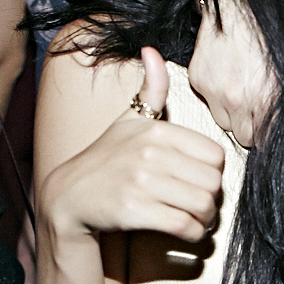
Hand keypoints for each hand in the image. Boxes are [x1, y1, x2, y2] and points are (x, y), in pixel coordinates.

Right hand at [40, 47, 225, 246]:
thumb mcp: (127, 119)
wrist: (68, 197)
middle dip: (213, 198)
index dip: (214, 172)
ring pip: (202, 204)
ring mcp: (140, 182)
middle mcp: (149, 153)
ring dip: (205, 219)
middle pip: (212, 181)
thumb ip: (150, 89)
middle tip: (203, 204)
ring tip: (198, 219)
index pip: (214, 155)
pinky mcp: (134, 211)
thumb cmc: (105, 158)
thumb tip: (152, 50)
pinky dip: (192, 233)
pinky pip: (183, 224)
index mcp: (155, 130)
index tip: (203, 180)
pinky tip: (187, 230)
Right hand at [188, 0, 276, 148]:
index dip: (274, 133)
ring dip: (235, 111)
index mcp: (272, 102)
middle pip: (246, 135)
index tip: (278, 121)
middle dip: (255, 123)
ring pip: (225, 121)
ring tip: (247, 86)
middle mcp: (242, 101)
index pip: (268, 142)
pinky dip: (218, 92)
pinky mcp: (200, 78)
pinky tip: (232, 72)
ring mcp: (217, 91)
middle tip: (263, 101)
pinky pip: (209, 100)